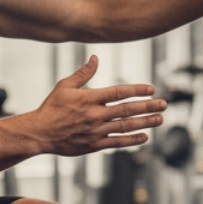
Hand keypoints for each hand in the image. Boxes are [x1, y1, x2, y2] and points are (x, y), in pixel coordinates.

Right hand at [33, 55, 165, 155]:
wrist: (39, 133)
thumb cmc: (51, 108)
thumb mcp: (65, 86)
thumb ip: (83, 73)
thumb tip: (96, 58)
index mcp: (90, 99)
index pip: (119, 92)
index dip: (137, 90)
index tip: (151, 89)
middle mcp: (96, 115)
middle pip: (127, 109)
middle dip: (148, 106)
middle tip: (164, 104)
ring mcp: (96, 131)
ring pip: (126, 126)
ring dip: (145, 122)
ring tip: (159, 119)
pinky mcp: (94, 145)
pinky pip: (117, 142)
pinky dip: (132, 140)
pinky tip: (145, 137)